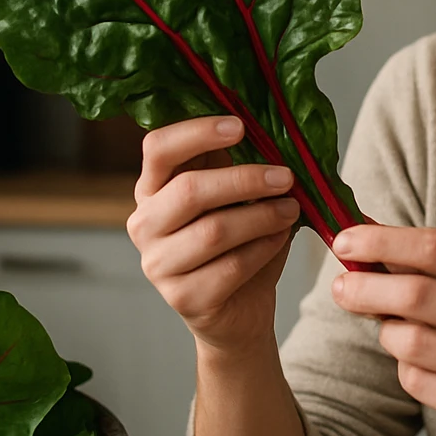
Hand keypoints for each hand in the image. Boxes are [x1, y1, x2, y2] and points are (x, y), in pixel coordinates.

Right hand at [126, 116, 300, 353]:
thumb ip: (237, 164)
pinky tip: (281, 239)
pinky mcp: (182, 298)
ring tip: (291, 209)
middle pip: (189, 189)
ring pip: (214, 230)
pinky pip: (230, 267)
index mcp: (152, 189)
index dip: (197, 132)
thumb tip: (268, 124)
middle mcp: (144, 225)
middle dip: (245, 179)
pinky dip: (264, 249)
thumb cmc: (238, 244)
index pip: (158, 148)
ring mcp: (157, 265)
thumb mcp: (236, 198)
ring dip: (262, 216)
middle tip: (286, 176)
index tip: (240, 126)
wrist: (240, 311)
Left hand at [328, 225, 435, 435]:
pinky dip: (407, 370)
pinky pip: (416, 380)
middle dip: (366, 288)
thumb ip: (427, 264)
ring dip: (389, 335)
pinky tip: (425, 368)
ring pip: (409, 341)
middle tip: (341, 289)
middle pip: (416, 293)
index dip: (383, 241)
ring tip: (398, 334)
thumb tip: (359, 235)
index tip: (344, 242)